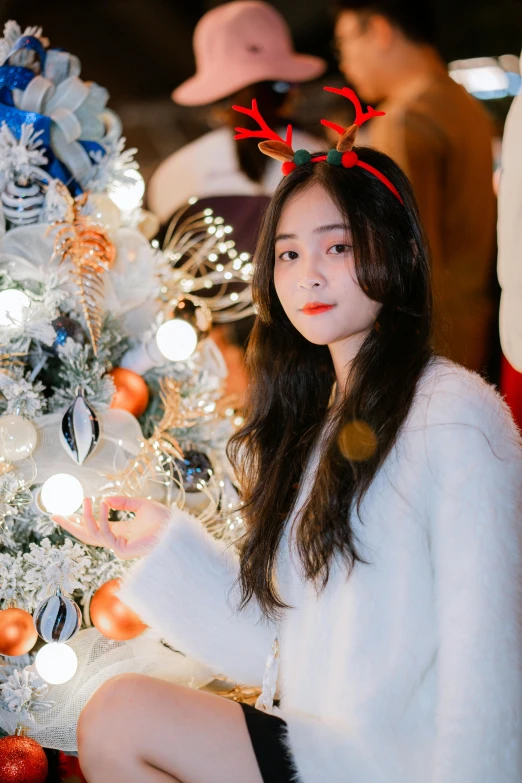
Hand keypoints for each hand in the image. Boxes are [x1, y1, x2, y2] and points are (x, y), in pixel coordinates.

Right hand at [52, 496, 171, 559]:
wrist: (176, 530)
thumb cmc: (163, 519)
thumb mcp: (141, 505)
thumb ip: (123, 502)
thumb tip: (105, 498)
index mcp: (119, 532)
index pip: (93, 528)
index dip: (78, 520)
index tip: (63, 512)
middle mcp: (116, 540)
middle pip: (86, 535)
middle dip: (70, 526)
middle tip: (54, 515)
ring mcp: (118, 547)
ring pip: (93, 534)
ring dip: (86, 517)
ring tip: (86, 499)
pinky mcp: (122, 550)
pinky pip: (106, 533)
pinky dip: (102, 518)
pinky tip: (102, 503)